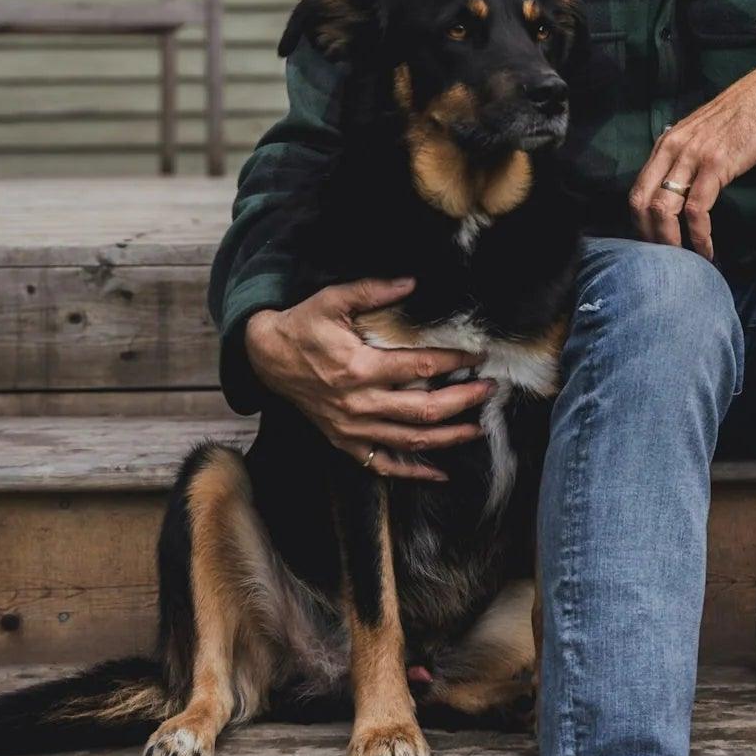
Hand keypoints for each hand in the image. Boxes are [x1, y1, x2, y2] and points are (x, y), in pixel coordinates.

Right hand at [244, 278, 495, 483]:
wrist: (266, 357)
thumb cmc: (303, 326)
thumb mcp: (333, 300)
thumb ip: (373, 291)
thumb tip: (412, 282)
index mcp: (360, 368)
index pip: (421, 368)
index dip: (455, 362)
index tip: (479, 357)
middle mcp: (359, 404)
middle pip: (425, 410)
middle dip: (464, 401)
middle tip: (490, 390)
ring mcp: (352, 428)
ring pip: (411, 441)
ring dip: (449, 437)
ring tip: (477, 427)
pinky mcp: (344, 442)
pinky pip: (383, 464)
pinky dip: (413, 473)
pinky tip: (440, 473)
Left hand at [629, 56, 755, 262]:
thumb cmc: (741, 118)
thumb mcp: (701, 135)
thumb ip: (685, 158)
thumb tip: (679, 189)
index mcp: (665, 144)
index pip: (636, 190)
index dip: (640, 223)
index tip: (652, 245)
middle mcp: (671, 149)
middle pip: (642, 203)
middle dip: (649, 238)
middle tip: (664, 261)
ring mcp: (692, 156)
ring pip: (664, 209)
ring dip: (671, 243)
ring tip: (684, 263)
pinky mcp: (715, 165)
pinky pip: (697, 209)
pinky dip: (699, 236)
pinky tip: (707, 250)